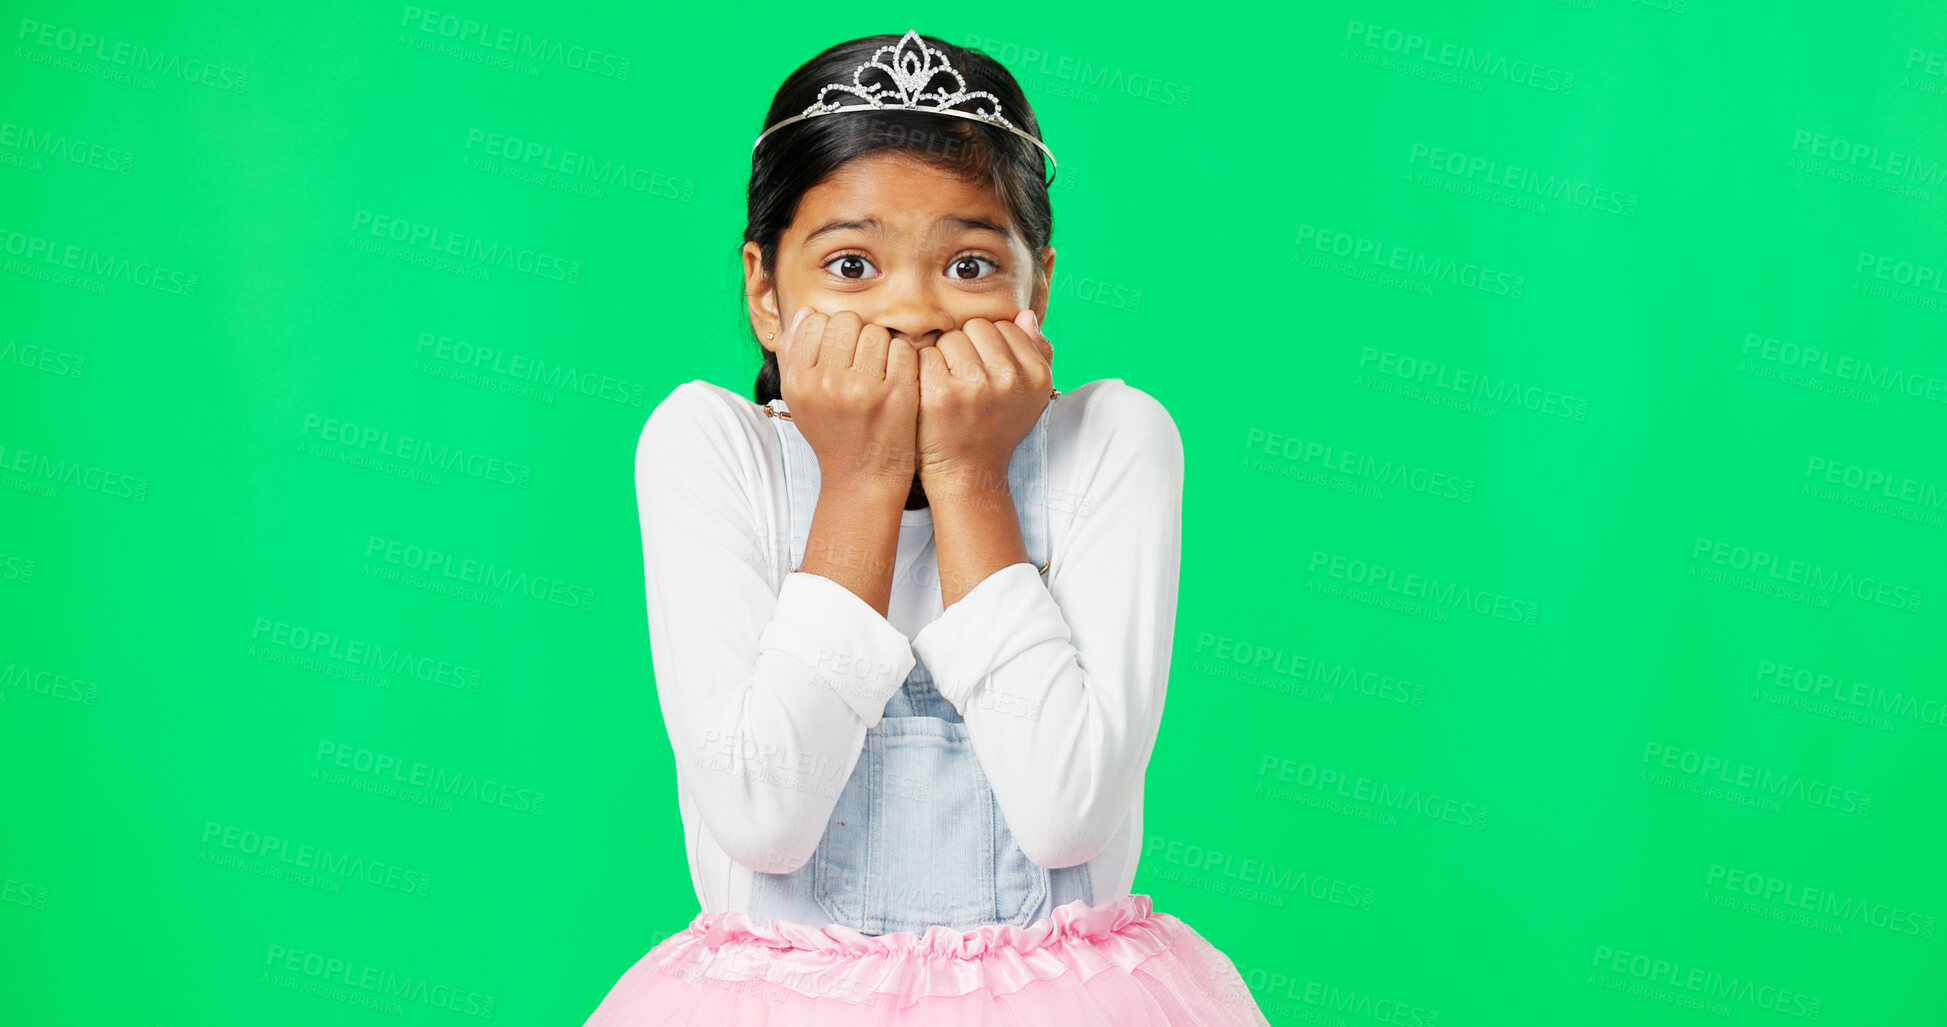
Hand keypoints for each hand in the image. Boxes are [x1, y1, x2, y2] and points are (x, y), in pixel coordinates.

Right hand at [777, 306, 920, 494]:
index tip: (838, 354)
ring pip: (876, 332)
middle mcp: (827, 383)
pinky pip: (902, 348)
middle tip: (861, 362)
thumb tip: (806, 312)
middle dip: (857, 335)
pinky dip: (903, 360)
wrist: (862, 477)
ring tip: (878, 371)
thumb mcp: (799, 398)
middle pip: (847, 321)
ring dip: (881, 346)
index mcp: (799, 381)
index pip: (815, 321)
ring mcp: (863, 388)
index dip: (830, 332)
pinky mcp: (897, 393)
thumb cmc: (832, 432)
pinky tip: (897, 379)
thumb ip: (793, 353)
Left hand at [914, 309, 1053, 496]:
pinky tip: (930, 393)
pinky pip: (926, 354)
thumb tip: (1025, 314)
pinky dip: (923, 370)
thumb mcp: (1028, 396)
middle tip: (965, 382)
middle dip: (967, 348)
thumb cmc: (994, 428)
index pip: (1005, 326)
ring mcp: (975, 386)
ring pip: (950, 338)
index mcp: (1036, 376)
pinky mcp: (940, 393)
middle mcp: (1010, 380)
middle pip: (977, 327)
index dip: (989, 348)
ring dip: (943, 357)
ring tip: (949, 388)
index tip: (987, 375)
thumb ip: (1035, 352)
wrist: (967, 474)